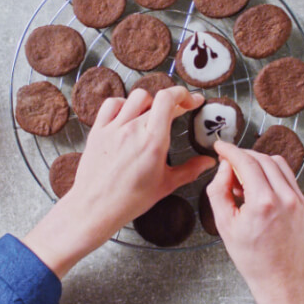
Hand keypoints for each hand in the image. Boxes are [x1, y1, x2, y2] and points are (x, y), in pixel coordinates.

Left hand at [23, 87, 214, 277]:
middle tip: (179, 112)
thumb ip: (190, 170)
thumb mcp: (166, 185)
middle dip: (172, 104)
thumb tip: (208, 162)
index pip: (168, 99)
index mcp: (153, 141)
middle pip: (156, 99)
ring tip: (154, 115)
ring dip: (150, 102)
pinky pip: (112, 104)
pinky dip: (124, 104)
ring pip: (136, 97)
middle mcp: (133, 129)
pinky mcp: (98, 130)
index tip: (193, 101)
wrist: (95, 208)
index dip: (184, 95)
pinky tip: (128, 115)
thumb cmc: (130, 200)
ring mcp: (113, 127)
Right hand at [207, 141, 303, 303]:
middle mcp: (284, 196)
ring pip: (275, 162)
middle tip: (227, 163)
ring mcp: (296, 198)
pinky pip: (285, 174)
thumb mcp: (224, 224)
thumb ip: (219, 190)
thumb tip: (224, 167)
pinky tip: (256, 184)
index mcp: (263, 202)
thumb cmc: (252, 258)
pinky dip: (269, 171)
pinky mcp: (302, 202)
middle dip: (241, 155)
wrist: (282, 279)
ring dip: (256, 161)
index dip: (230, 150)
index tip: (219, 145)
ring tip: (241, 178)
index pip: (245, 162)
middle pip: (260, 158)